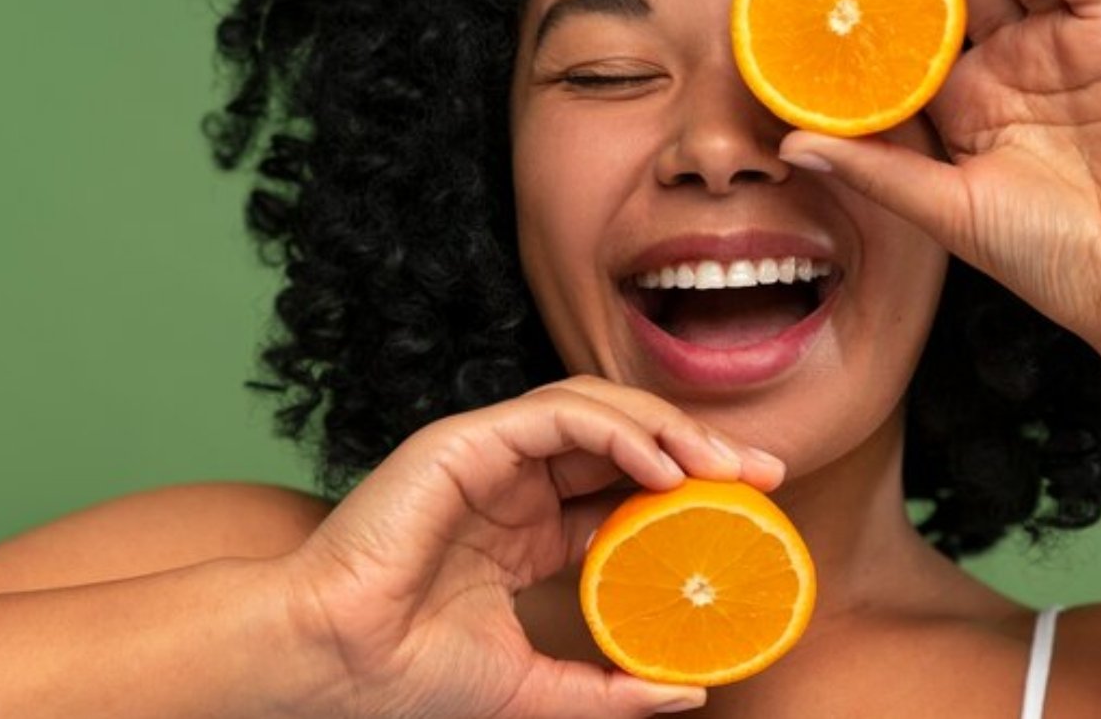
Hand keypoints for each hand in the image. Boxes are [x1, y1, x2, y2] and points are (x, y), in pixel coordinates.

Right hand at [276, 376, 783, 718]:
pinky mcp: (467, 440)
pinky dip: (617, 429)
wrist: (335, 667)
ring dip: (668, 427)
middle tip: (765, 469)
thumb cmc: (411, 677)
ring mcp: (490, 457)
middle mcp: (515, 485)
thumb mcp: (538, 690)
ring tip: (724, 463)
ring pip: (597, 410)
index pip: (626, 490)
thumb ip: (610, 689)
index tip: (755, 508)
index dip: (692, 491)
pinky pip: (557, 414)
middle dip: (699, 446)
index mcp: (528, 531)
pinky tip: (663, 467)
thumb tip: (690, 691)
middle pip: (625, 440)